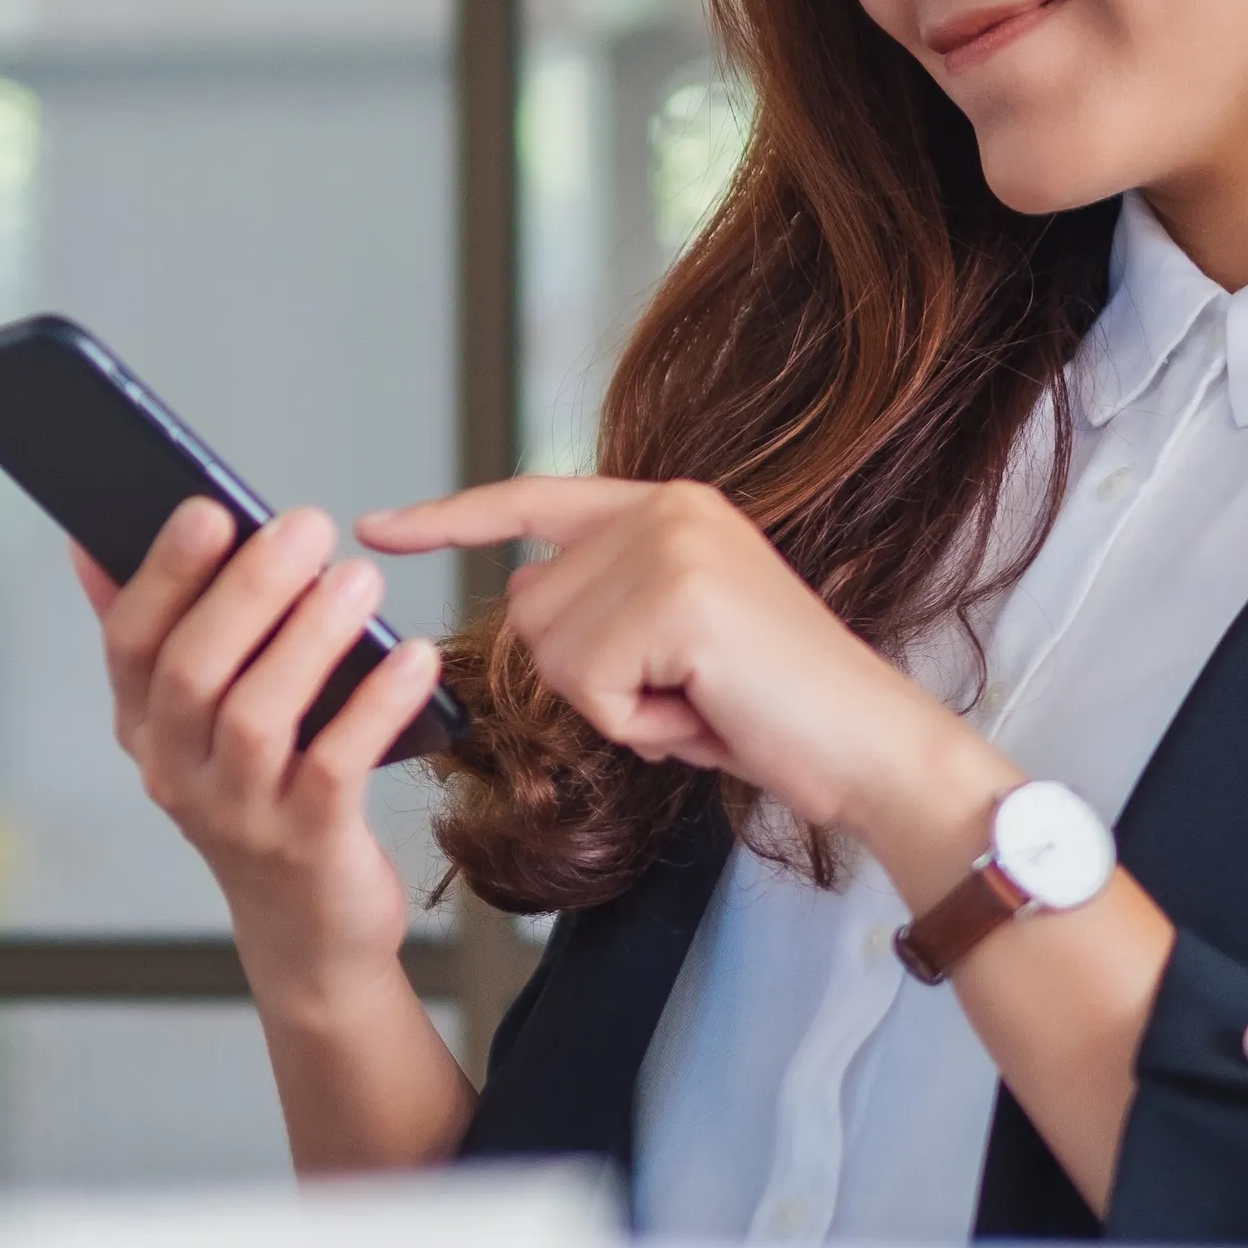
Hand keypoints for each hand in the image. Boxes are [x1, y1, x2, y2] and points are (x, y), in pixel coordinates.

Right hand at [76, 499, 446, 1013]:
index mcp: (145, 727)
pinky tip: (413, 658)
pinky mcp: (306, 845)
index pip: (130, 642)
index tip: (207, 506)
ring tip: (359, 578)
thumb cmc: (264, 796)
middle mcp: (176, 771)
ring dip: (309, 639)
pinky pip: (335, 767)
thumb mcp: (198, 722)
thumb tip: (92, 542)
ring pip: (256, 717)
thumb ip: (159, 633)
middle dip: (246, 590)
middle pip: (191, 672)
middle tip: (304, 524)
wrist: (308, 930)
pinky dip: (374, 708)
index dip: (163, 573)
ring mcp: (237, 814)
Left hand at [358, 476, 1013, 851]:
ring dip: (619, 708)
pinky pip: (594, 689)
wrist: (870, 745)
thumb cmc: (775, 711)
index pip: (530, 501)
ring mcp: (671, 546)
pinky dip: (640, 726)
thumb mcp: (677, 640)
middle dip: (591, 680)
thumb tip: (526, 601)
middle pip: (532, 610)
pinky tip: (705, 713)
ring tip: (700, 702)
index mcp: (666, 506)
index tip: (377, 524)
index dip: (450, 519)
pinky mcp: (676, 599)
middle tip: (684, 693)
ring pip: (557, 654)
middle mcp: (666, 508)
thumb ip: (608, 604)